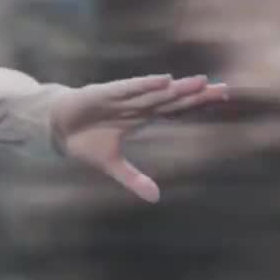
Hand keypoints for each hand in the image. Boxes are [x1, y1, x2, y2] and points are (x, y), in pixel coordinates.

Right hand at [51, 74, 227, 202]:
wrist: (55, 128)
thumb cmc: (85, 141)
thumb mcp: (112, 164)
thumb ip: (133, 178)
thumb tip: (155, 198)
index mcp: (141, 118)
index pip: (176, 109)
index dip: (197, 104)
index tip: (222, 98)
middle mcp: (136, 105)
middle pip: (172, 99)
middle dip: (196, 95)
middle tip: (224, 90)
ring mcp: (122, 98)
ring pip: (155, 92)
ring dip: (176, 88)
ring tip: (200, 82)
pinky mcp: (105, 94)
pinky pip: (129, 88)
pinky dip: (145, 84)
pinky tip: (163, 81)